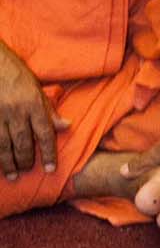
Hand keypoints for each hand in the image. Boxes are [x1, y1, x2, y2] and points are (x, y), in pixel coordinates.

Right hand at [0, 40, 68, 180]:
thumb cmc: (14, 72)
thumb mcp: (36, 87)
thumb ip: (48, 109)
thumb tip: (66, 126)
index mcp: (33, 104)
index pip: (44, 134)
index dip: (48, 154)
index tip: (50, 169)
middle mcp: (16, 111)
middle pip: (23, 143)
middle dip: (26, 161)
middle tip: (27, 171)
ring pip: (4, 145)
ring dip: (8, 163)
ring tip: (12, 175)